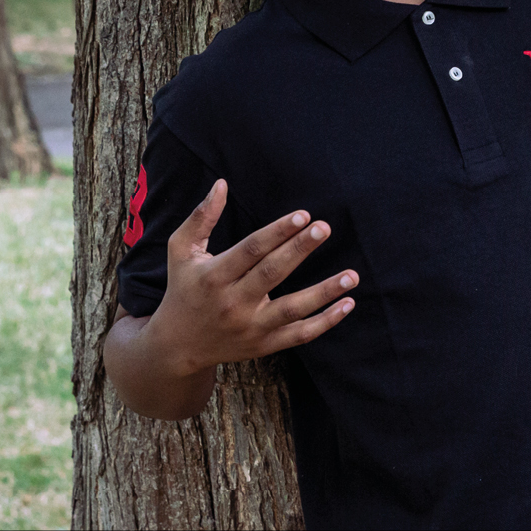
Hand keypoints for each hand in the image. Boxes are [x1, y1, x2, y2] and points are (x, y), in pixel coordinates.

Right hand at [146, 179, 356, 374]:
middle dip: (300, 249)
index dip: (277, 232)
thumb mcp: (181, 251)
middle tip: (324, 228)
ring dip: (324, 292)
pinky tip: (347, 304)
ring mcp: (250, 327)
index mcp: (213, 276)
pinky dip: (326, 322)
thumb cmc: (183, 289)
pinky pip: (300, 335)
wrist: (178, 345)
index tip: (302, 215)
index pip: (251, 250)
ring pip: (292, 309)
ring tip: (352, 276)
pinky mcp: (264, 345)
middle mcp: (232, 303)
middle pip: (272, 273)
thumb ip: (201, 218)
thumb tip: (222, 184)